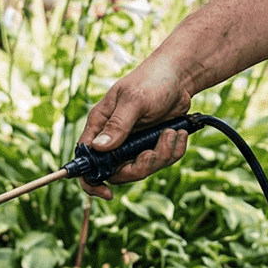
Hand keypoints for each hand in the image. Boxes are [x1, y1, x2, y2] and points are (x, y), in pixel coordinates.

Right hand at [76, 56, 192, 198]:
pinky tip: (180, 133)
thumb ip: (118, 124)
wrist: (181, 75)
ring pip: (144, 168)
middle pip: (118, 172)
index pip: (86, 160)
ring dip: (161, 155)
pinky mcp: (154, 144)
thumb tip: (99, 148)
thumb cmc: (152, 80)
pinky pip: (162, 160)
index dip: (91, 180)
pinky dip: (174, 150)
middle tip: (153, 152)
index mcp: (100, 126)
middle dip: (140, 167)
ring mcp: (135, 143)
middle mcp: (115, 138)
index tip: (106, 192)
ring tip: (172, 133)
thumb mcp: (134, 100)